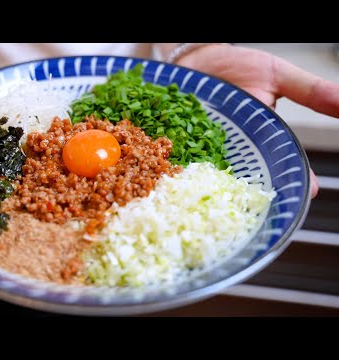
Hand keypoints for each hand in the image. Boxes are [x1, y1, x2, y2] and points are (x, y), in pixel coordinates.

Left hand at [177, 44, 338, 197]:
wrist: (198, 57)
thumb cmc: (238, 67)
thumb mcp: (276, 75)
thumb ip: (308, 91)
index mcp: (261, 139)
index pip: (282, 162)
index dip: (295, 178)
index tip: (309, 192)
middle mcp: (234, 151)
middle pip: (247, 179)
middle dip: (254, 196)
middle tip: (261, 212)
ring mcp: (205, 150)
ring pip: (213, 177)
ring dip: (215, 191)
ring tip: (219, 206)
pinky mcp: (180, 145)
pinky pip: (180, 159)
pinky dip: (180, 169)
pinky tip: (182, 181)